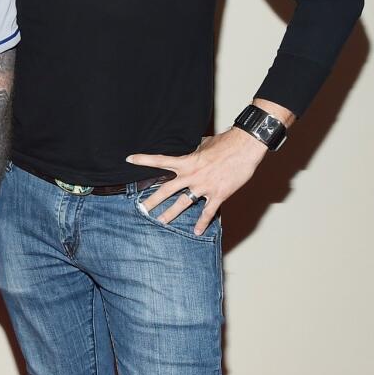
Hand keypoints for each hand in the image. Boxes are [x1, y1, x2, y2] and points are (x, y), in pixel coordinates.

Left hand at [128, 128, 267, 234]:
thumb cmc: (225, 143)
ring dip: (171, 214)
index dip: (143, 159)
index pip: (160, 160)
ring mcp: (204, 186)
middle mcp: (191, 175)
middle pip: (167, 189)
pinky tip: (197, 231)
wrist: (244, 148)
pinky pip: (208, 212)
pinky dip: (203, 223)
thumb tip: (192, 152)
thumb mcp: (203, 145)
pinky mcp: (218, 194)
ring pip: (183, 203)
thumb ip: (194, 152)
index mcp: (186, 161)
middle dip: (153, 200)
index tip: (129, 159)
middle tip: (142, 208)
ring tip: (161, 222)